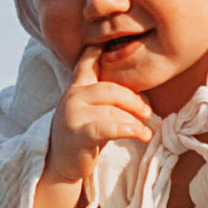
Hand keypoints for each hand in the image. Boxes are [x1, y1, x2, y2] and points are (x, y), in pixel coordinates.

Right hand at [34, 49, 155, 207]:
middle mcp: (72, 96)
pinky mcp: (78, 133)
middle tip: (148, 113)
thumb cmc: (82, 137)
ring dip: (134, 121)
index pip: (87, 61)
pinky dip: (128, 129)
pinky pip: (108, 126)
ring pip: (112, 110)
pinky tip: (141, 134)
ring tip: (146, 131)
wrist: (60, 166)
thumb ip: (106, 96)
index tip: (118, 41)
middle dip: (133, 100)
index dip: (100, 50)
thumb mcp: (90, 111)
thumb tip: (140, 91)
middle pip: (110, 88)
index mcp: (76, 87)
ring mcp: (73, 114)